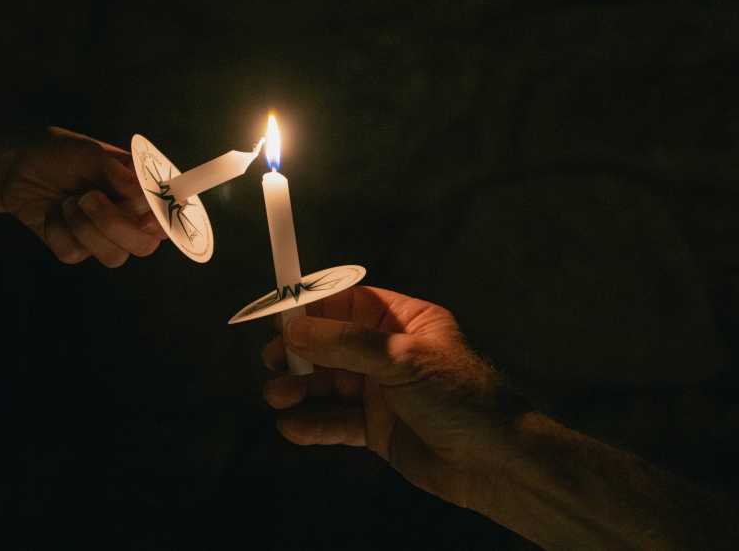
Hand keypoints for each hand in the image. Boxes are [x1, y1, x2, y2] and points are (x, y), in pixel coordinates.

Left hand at [0, 127, 166, 266]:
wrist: (15, 165)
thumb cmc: (57, 152)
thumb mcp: (87, 150)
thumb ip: (114, 169)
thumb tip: (140, 188)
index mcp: (139, 190)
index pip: (167, 214)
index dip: (163, 221)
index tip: (146, 215)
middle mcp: (126, 216)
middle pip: (144, 245)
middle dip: (115, 225)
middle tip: (89, 197)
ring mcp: (101, 235)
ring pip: (113, 256)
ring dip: (84, 226)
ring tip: (67, 201)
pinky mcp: (74, 247)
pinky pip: (75, 254)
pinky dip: (59, 230)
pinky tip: (52, 213)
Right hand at [262, 286, 529, 506]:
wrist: (496, 464)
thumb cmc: (463, 400)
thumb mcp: (402, 360)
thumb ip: (345, 344)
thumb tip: (296, 329)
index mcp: (404, 322)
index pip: (348, 303)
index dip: (312, 308)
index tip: (278, 315)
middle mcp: (390, 353)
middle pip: (331, 344)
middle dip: (299, 352)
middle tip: (271, 359)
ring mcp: (382, 392)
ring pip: (329, 383)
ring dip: (300, 388)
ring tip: (277, 396)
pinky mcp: (377, 429)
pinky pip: (337, 421)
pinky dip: (313, 423)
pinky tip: (294, 427)